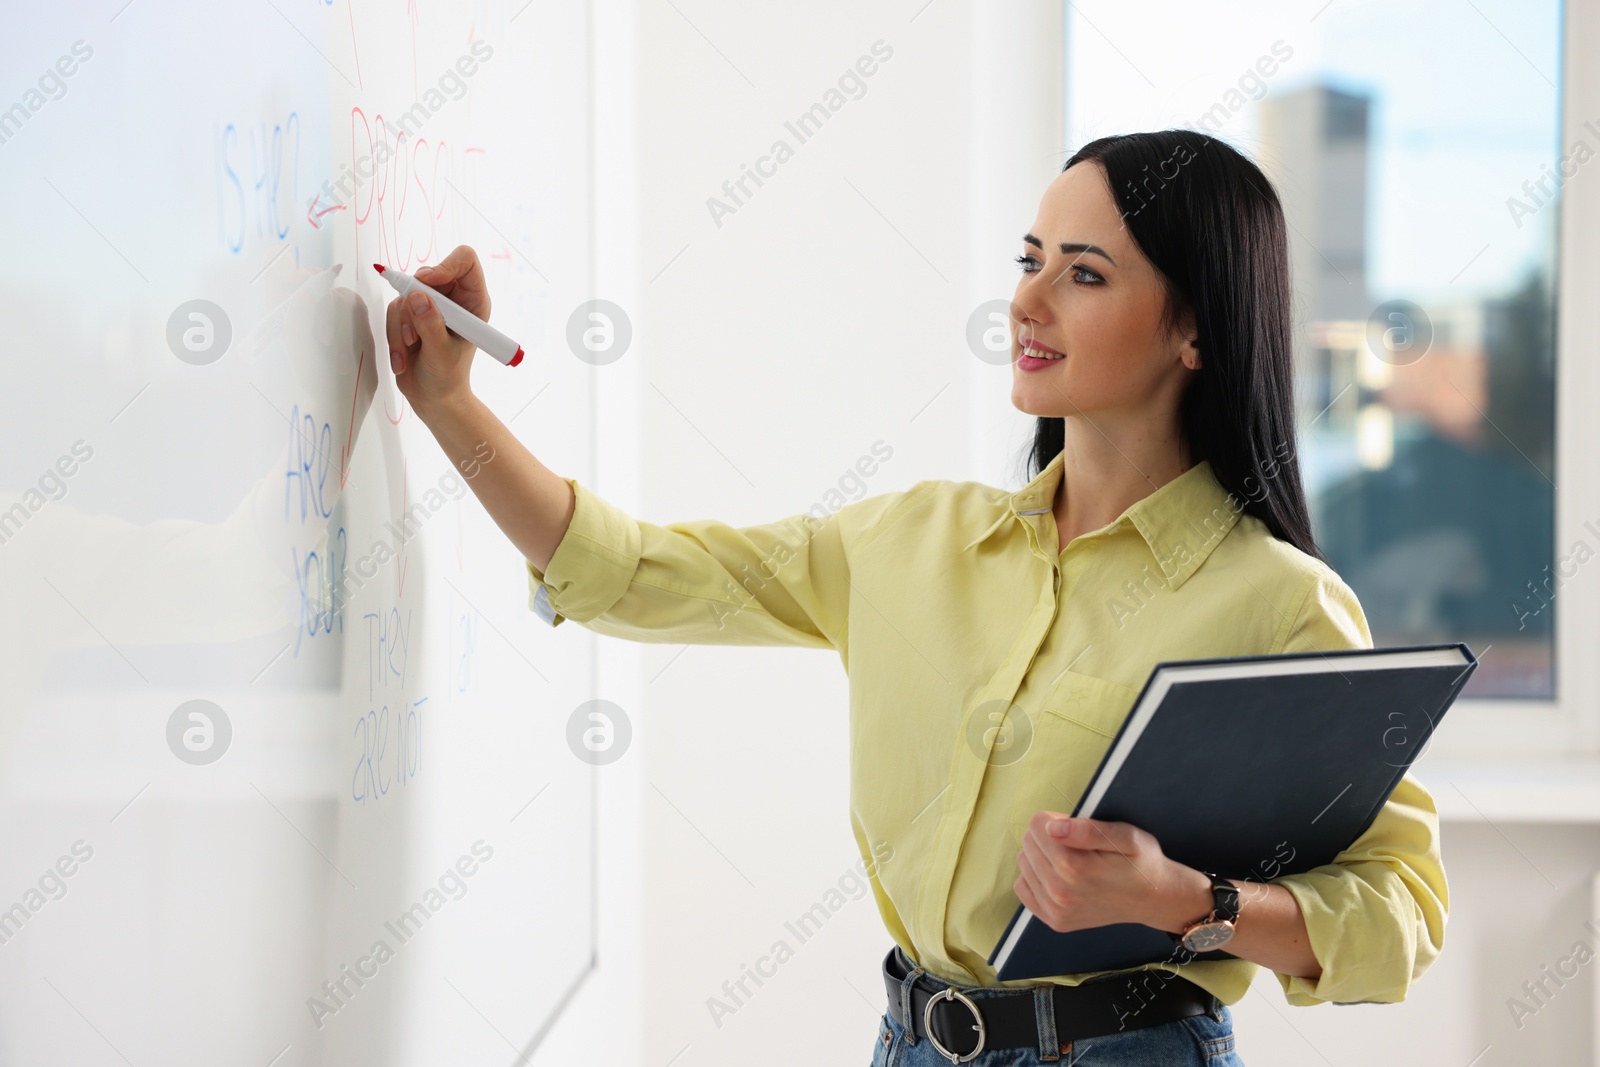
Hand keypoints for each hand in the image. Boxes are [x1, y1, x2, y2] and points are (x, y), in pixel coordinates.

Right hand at [386, 244, 491, 414]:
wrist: (433, 398)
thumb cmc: (447, 377)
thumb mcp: (442, 353)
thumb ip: (430, 324)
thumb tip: (417, 297)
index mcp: (473, 302)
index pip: (465, 261)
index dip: (445, 265)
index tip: (428, 281)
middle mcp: (452, 299)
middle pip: (427, 274)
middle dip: (414, 303)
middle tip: (413, 333)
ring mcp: (430, 305)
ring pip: (405, 294)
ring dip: (402, 325)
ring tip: (411, 349)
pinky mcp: (410, 314)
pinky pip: (393, 309)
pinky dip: (394, 334)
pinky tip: (404, 357)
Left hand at [1013, 811, 1209, 934]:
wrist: (1153, 900)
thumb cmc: (1141, 863)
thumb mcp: (1126, 836)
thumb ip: (1087, 829)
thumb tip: (1051, 828)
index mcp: (1074, 867)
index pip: (1037, 824)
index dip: (1057, 820)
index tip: (1077, 829)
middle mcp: (1060, 892)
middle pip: (1028, 842)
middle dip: (1048, 836)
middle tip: (1078, 846)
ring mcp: (1055, 910)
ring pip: (1024, 862)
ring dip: (1042, 856)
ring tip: (1072, 862)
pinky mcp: (1053, 920)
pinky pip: (1023, 887)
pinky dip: (1036, 877)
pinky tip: (1060, 877)